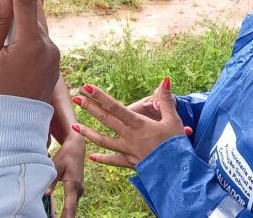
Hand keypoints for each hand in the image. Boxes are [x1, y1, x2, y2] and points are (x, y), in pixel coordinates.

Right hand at [0, 0, 59, 102]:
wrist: (11, 130)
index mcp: (30, 44)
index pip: (28, 0)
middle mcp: (48, 47)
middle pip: (34, 10)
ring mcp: (53, 56)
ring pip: (37, 26)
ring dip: (23, 18)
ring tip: (8, 22)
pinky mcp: (53, 64)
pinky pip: (39, 40)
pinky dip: (27, 33)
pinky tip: (13, 39)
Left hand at [48, 135, 84, 217]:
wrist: (77, 148)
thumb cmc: (65, 155)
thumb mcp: (56, 166)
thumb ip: (51, 181)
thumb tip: (45, 194)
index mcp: (73, 184)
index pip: (70, 206)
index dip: (67, 217)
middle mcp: (78, 189)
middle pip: (71, 209)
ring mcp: (79, 190)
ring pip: (72, 206)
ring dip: (66, 214)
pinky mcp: (77, 189)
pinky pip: (72, 202)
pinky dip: (68, 209)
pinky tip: (61, 215)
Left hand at [73, 79, 190, 167]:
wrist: (178, 172)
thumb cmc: (176, 144)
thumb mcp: (173, 120)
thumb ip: (166, 100)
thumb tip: (165, 80)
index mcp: (138, 124)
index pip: (115, 106)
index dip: (100, 96)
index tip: (87, 87)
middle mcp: (129, 136)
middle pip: (105, 120)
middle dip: (90, 108)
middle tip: (76, 98)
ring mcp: (127, 150)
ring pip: (103, 140)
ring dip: (88, 133)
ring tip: (74, 126)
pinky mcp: (130, 163)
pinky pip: (114, 161)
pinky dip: (103, 159)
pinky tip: (93, 158)